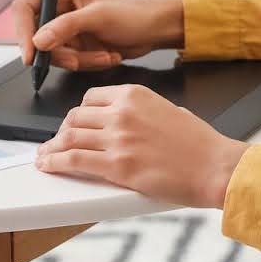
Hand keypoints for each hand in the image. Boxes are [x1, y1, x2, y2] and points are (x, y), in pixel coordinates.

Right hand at [13, 0, 183, 70]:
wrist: (152, 31)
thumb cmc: (131, 14)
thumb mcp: (98, 17)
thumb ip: (66, 27)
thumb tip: (38, 41)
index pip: (24, 8)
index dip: (22, 32)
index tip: (31, 54)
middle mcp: (57, 8)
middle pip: (35, 36)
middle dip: (58, 53)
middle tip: (76, 60)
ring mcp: (64, 29)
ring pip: (51, 54)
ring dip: (78, 60)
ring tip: (103, 53)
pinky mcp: (73, 46)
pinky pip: (67, 62)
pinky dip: (86, 63)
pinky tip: (106, 55)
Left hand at [34, 84, 249, 207]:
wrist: (215, 166)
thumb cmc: (199, 143)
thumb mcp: (168, 109)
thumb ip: (141, 111)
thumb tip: (126, 120)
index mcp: (133, 94)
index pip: (90, 98)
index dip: (77, 114)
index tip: (72, 123)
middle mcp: (121, 113)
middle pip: (75, 117)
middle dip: (62, 131)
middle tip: (56, 143)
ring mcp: (118, 139)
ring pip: (69, 138)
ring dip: (52, 148)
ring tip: (44, 156)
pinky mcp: (117, 166)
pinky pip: (75, 160)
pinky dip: (56, 162)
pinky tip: (48, 165)